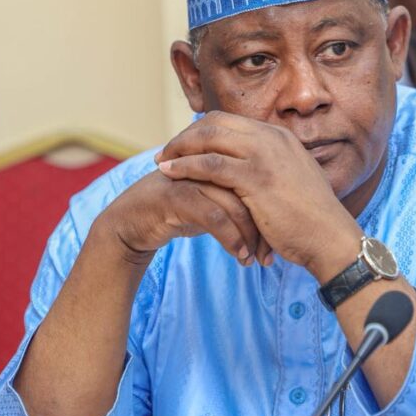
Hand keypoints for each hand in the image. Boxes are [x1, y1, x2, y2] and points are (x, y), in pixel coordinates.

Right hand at [98, 169, 269, 265]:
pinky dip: (231, 238)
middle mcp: (206, 162)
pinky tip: (240, 256)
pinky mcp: (175, 195)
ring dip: (249, 235)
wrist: (131, 224)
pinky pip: (213, 216)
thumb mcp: (213, 200)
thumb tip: (273, 209)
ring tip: (256, 259)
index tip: (283, 237)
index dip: (273, 207)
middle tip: (272, 252)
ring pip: (234, 202)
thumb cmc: (177, 211)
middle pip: (250, 187)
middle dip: (265, 223)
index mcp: (220, 157)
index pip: (258, 177)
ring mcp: (190, 176)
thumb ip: (239, 196)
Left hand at [154, 112, 361, 278]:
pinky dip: (186, 166)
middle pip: (216, 123)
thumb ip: (272, 171)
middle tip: (167, 153)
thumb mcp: (293, 183)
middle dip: (187, 136)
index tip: (186, 147)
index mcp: (280, 137)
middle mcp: (271, 138)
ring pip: (209, 138)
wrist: (331, 238)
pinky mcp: (255, 177)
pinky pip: (210, 164)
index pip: (231, 122)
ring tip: (162, 162)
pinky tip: (170, 173)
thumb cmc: (312, 221)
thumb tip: (252, 178)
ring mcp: (264, 155)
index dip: (203, 132)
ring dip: (180, 148)